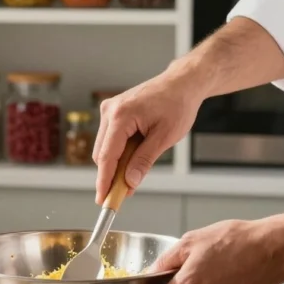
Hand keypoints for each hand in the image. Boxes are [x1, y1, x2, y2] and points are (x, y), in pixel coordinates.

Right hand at [93, 64, 204, 203]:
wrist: (182, 83)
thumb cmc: (178, 104)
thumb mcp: (165, 137)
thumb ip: (144, 160)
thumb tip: (130, 182)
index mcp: (121, 116)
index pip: (106, 156)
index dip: (104, 181)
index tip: (102, 199)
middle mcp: (110, 111)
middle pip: (102, 154)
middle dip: (110, 176)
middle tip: (122, 194)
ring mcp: (109, 109)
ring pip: (105, 147)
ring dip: (116, 164)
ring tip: (134, 173)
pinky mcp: (113, 111)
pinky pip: (110, 138)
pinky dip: (119, 152)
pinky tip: (133, 157)